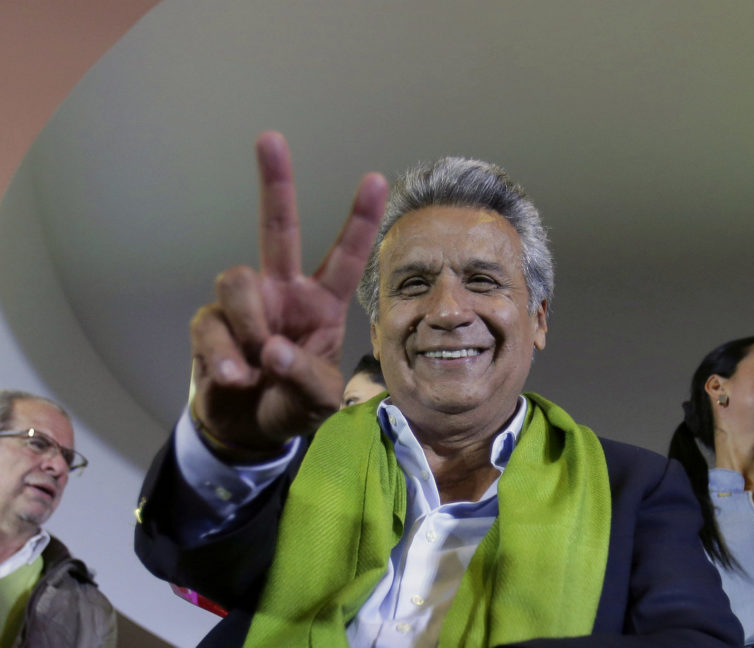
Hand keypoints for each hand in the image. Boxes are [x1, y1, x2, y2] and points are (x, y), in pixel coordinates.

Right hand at [189, 132, 386, 456]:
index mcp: (321, 302)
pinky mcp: (210, 324)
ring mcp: (245, 305)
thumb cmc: (294, 403)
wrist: (249, 429)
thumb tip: (271, 350)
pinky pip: (211, 325)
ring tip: (256, 368)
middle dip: (274, 183)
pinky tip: (235, 379)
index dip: (359, 219)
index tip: (376, 178)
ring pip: (237, 281)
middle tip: (270, 138)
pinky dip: (223, 356)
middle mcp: (283, 291)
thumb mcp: (319, 400)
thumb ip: (304, 376)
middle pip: (277, 228)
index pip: (345, 255)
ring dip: (250, 326)